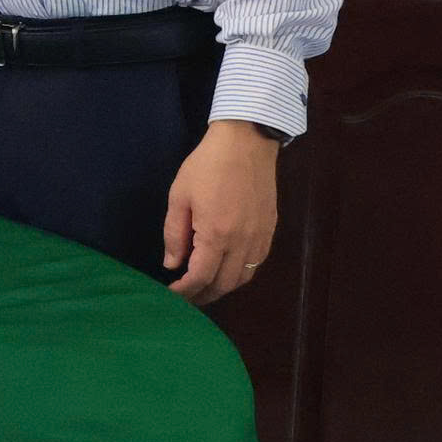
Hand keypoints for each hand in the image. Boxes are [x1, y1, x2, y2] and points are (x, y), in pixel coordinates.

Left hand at [163, 120, 279, 302]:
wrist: (246, 143)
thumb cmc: (207, 166)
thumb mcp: (179, 197)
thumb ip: (174, 234)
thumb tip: (172, 264)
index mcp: (217, 234)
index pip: (201, 277)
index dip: (185, 290)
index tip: (171, 293)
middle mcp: (243, 242)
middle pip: (224, 284)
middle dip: (203, 295)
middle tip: (185, 297)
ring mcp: (260, 237)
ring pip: (243, 278)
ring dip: (222, 287)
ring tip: (204, 287)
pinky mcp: (270, 230)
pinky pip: (256, 263)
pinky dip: (240, 274)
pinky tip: (226, 269)